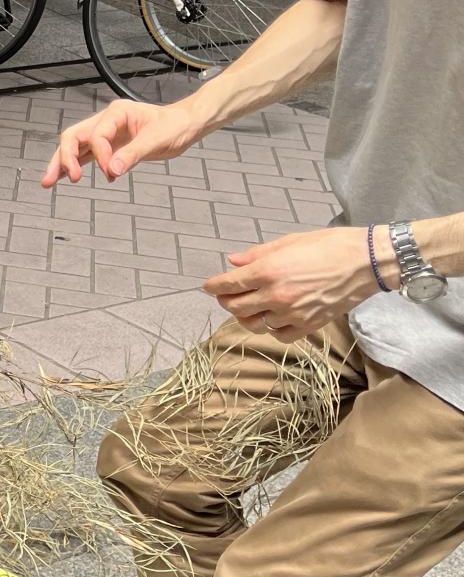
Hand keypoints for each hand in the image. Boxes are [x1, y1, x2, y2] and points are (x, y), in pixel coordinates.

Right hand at [41, 98, 203, 186]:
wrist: (187, 125)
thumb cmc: (175, 126)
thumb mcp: (157, 140)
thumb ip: (133, 154)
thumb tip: (112, 169)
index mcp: (117, 113)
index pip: (97, 135)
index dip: (100, 155)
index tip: (111, 170)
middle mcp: (106, 121)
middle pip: (73, 137)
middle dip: (64, 158)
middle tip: (62, 177)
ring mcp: (106, 134)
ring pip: (75, 147)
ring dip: (61, 164)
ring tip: (48, 182)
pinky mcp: (109, 146)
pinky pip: (85, 156)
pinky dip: (74, 166)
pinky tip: (63, 178)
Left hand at [203, 227, 379, 341]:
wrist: (369, 261)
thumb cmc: (331, 245)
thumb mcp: (290, 241)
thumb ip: (258, 255)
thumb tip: (233, 262)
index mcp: (269, 271)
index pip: (228, 284)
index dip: (213, 285)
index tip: (207, 286)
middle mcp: (277, 295)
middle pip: (236, 306)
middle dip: (226, 300)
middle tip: (226, 295)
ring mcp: (292, 313)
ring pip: (254, 324)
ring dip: (245, 316)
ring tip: (247, 307)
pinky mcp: (309, 325)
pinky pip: (279, 335)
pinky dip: (271, 328)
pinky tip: (273, 318)